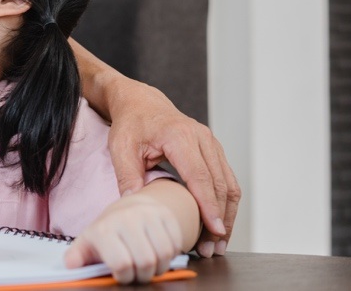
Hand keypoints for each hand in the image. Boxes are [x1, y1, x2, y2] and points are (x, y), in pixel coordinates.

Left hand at [63, 194, 183, 284]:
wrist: (129, 207)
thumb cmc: (108, 232)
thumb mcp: (88, 244)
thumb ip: (77, 257)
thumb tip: (70, 265)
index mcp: (105, 228)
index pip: (122, 264)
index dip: (125, 276)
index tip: (122, 274)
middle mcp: (127, 217)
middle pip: (146, 262)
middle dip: (143, 275)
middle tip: (138, 271)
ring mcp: (148, 214)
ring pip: (164, 255)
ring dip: (159, 267)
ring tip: (148, 264)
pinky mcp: (166, 214)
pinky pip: (176, 245)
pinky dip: (171, 256)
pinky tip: (158, 251)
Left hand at [106, 80, 239, 256]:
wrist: (141, 103)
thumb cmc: (131, 124)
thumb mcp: (121, 147)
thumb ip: (127, 175)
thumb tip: (133, 205)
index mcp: (179, 135)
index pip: (200, 175)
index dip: (208, 205)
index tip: (214, 230)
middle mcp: (201, 138)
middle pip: (219, 184)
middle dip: (219, 218)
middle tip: (212, 248)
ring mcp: (211, 143)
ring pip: (229, 184)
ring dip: (227, 215)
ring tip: (218, 243)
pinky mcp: (214, 151)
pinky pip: (227, 180)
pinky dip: (226, 204)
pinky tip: (218, 225)